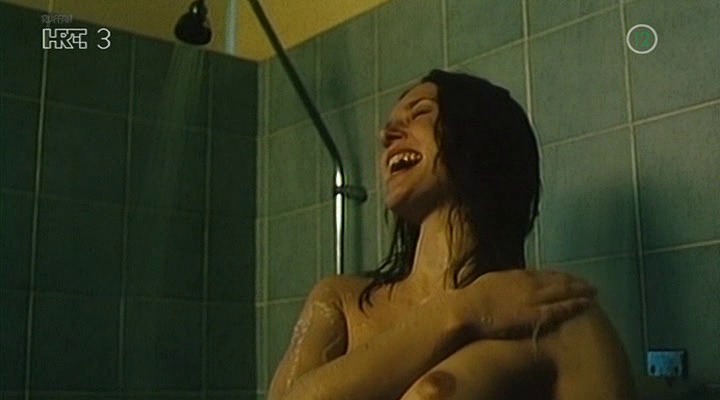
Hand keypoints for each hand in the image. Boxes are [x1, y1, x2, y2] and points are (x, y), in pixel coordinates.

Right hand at [450, 269, 596, 338]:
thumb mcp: (487, 284)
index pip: (543, 274)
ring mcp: (533, 298)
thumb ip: (501, 284)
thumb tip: (504, 284)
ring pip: (563, 292)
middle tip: (588, 284)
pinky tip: (587, 304)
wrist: (466, 310)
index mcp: (516, 275)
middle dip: (574, 281)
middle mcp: (528, 283)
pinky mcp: (535, 314)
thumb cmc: (471, 300)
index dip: (557, 276)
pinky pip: (560, 308)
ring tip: (594, 292)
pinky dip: (575, 305)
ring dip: (580, 291)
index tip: (566, 278)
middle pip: (557, 280)